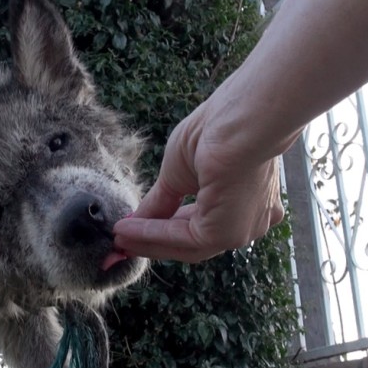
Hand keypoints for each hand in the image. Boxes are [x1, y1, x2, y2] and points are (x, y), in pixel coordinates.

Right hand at [113, 102, 288, 262]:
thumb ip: (162, 200)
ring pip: (187, 244)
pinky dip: (152, 235)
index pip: (200, 221)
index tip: (136, 228)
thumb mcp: (180, 171)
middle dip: (155, 240)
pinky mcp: (226, 234)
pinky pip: (182, 239)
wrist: (240, 123)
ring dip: (148, 241)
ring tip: (119, 239)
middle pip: (194, 239)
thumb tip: (136, 221)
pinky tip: (128, 231)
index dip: (166, 227)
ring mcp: (240, 230)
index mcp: (245, 201)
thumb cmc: (218, 130)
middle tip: (124, 241)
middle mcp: (248, 220)